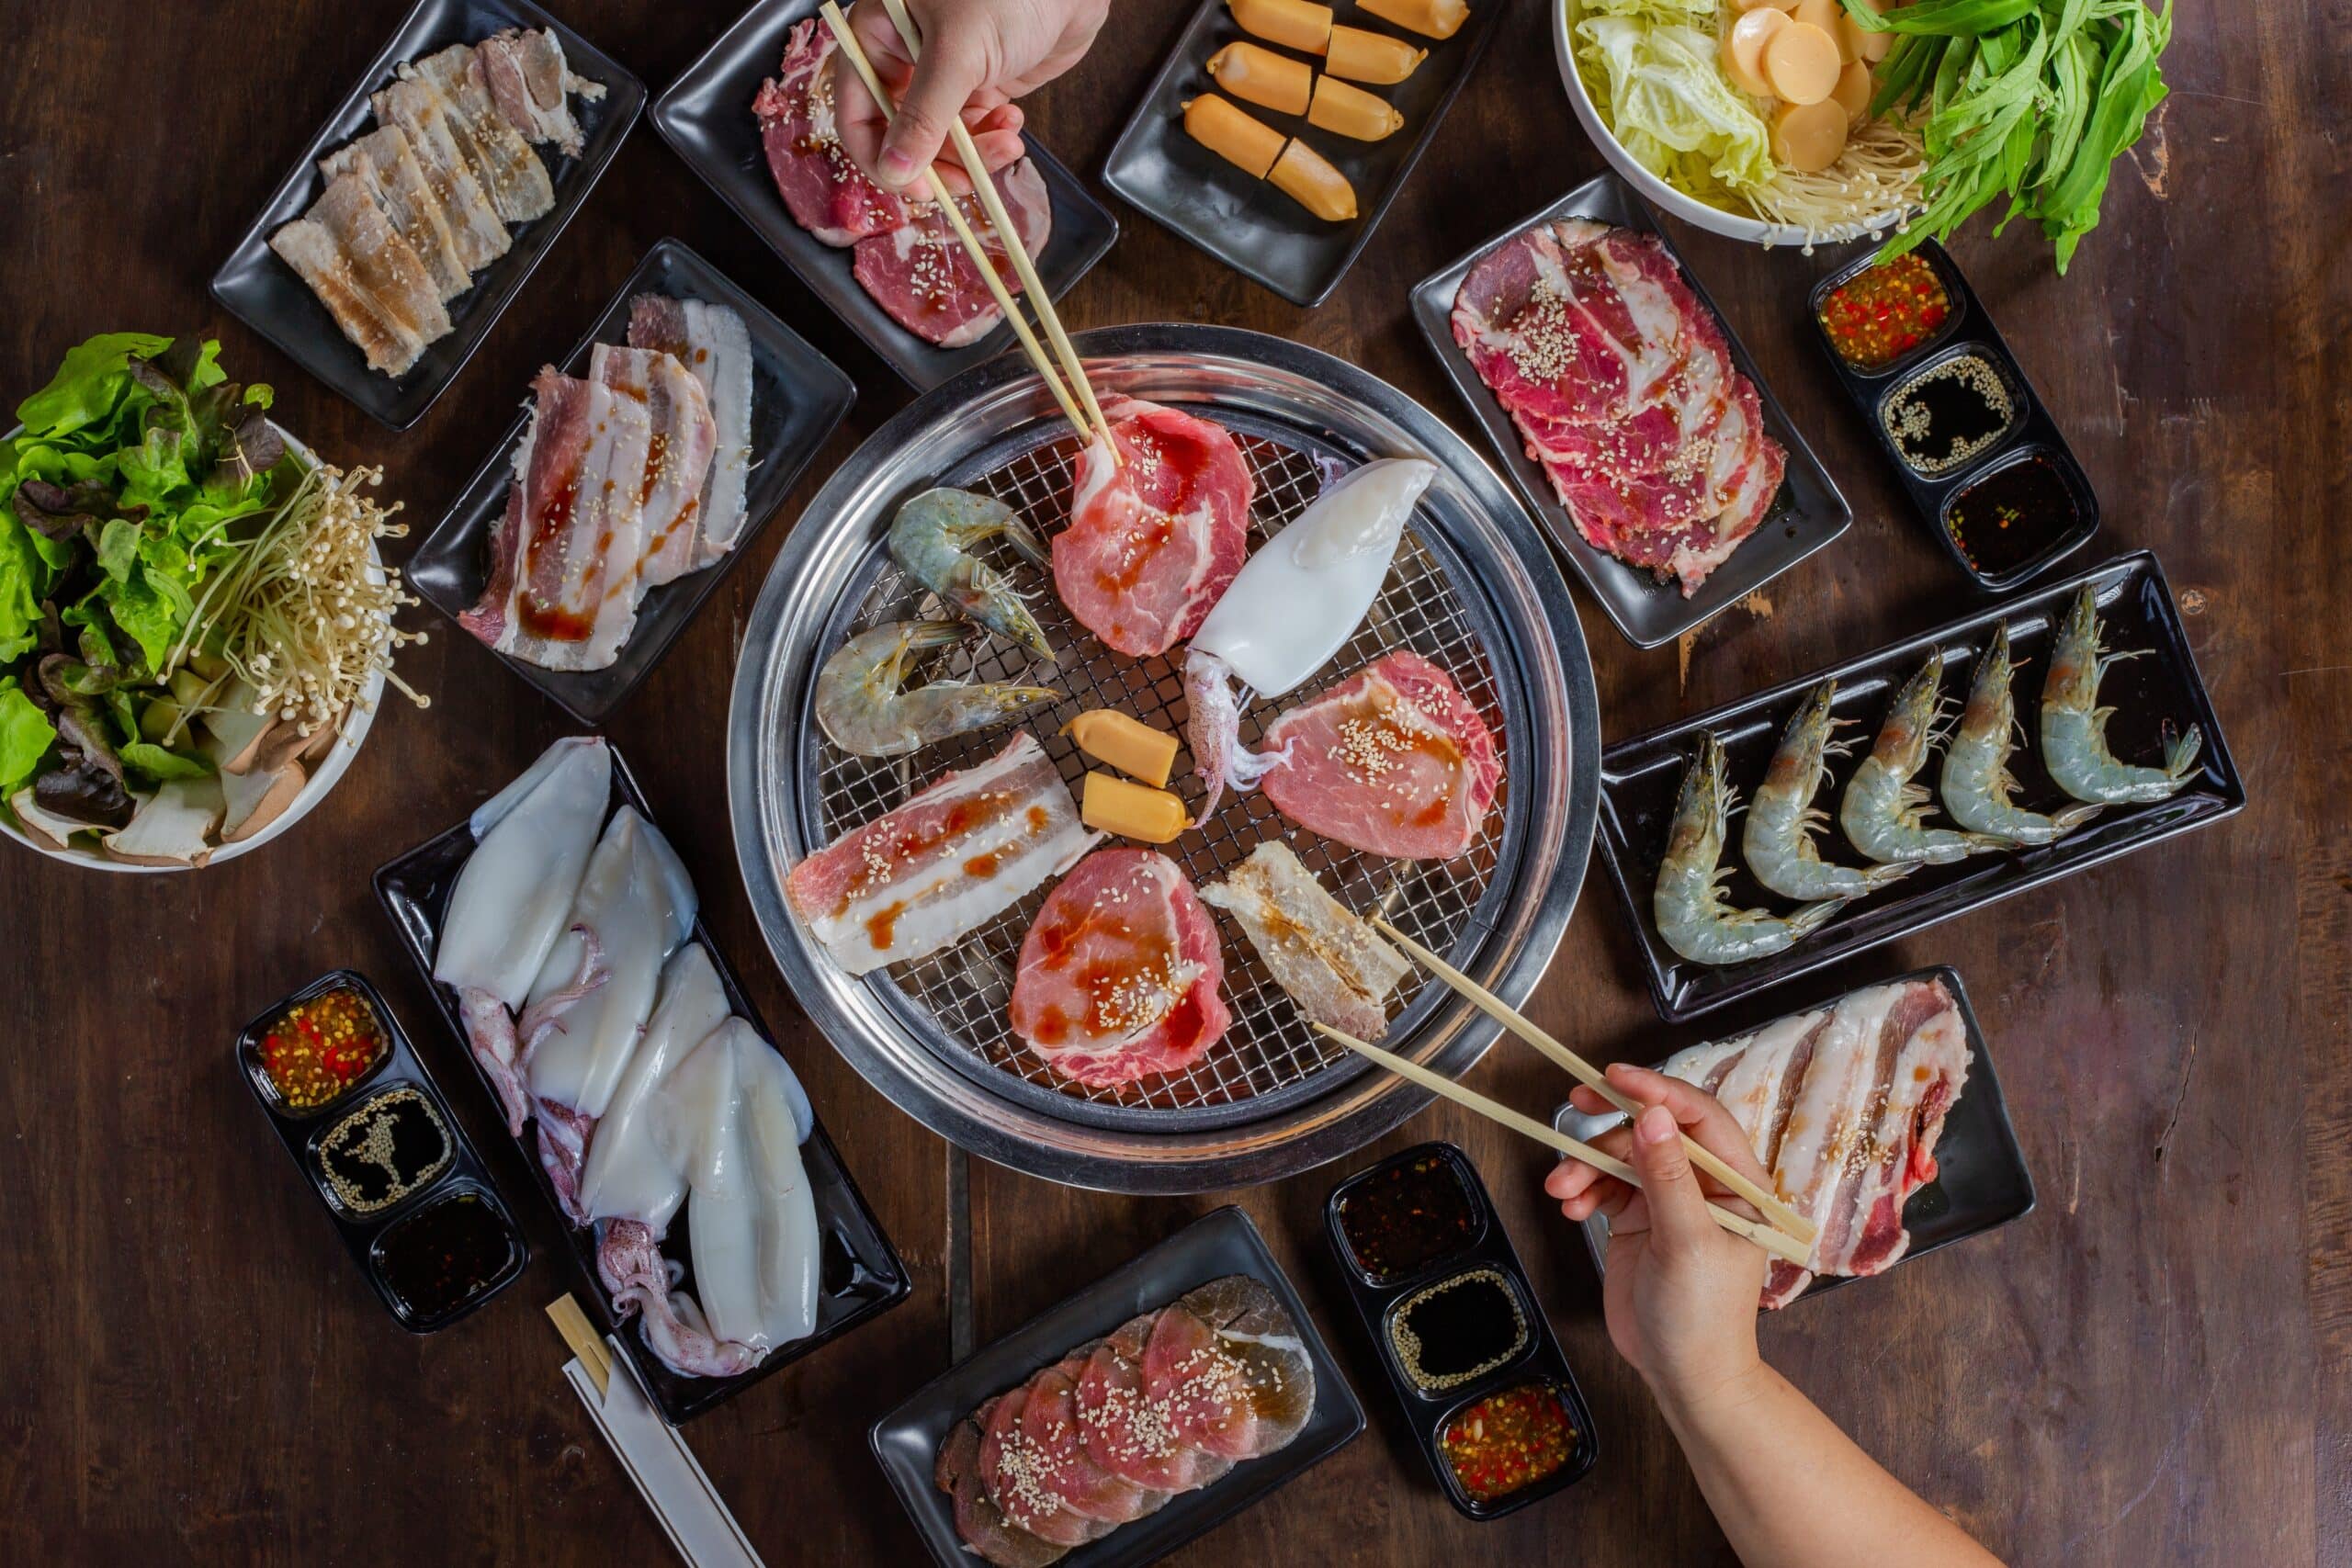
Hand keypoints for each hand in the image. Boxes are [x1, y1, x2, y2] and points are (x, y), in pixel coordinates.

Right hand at [834, 0, 1109, 196]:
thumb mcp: (959, 51)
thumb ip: (924, 115)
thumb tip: (895, 172)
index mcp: (878, 35)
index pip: (857, 112)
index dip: (880, 157)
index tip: (915, 188)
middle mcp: (904, 58)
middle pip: (900, 137)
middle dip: (937, 163)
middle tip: (969, 180)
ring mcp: (943, 74)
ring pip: (941, 142)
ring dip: (974, 154)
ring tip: (1008, 143)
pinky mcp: (980, 84)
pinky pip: (974, 131)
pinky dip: (994, 139)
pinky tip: (1013, 123)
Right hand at [1543, 1064, 1771, 1411]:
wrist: (1683, 1375)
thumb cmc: (1704, 1316)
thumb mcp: (1687, 1242)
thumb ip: (1667, 1177)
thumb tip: (1651, 1116)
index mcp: (1737, 1184)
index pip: (1699, 1118)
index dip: (1658, 1091)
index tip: (1616, 1078)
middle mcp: (1704, 1184)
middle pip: (1653, 1129)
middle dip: (1611, 1123)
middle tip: (1575, 1104)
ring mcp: (1667, 1201)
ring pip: (1621, 1157)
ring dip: (1586, 1165)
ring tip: (1562, 1189)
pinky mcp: (1637, 1220)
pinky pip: (1604, 1185)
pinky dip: (1582, 1190)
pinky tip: (1570, 1207)